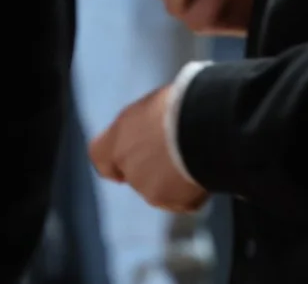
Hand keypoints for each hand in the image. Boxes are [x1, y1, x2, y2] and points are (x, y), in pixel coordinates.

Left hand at [90, 84, 208, 212]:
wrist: (206, 127)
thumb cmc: (181, 106)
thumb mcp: (154, 105)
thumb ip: (144, 125)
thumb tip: (153, 128)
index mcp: (116, 140)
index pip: (101, 157)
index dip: (113, 160)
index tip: (124, 161)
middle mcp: (129, 168)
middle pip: (136, 173)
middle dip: (153, 166)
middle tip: (177, 148)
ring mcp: (152, 190)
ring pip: (162, 188)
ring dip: (175, 177)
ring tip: (197, 153)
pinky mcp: (177, 203)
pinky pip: (186, 198)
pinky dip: (194, 188)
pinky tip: (207, 167)